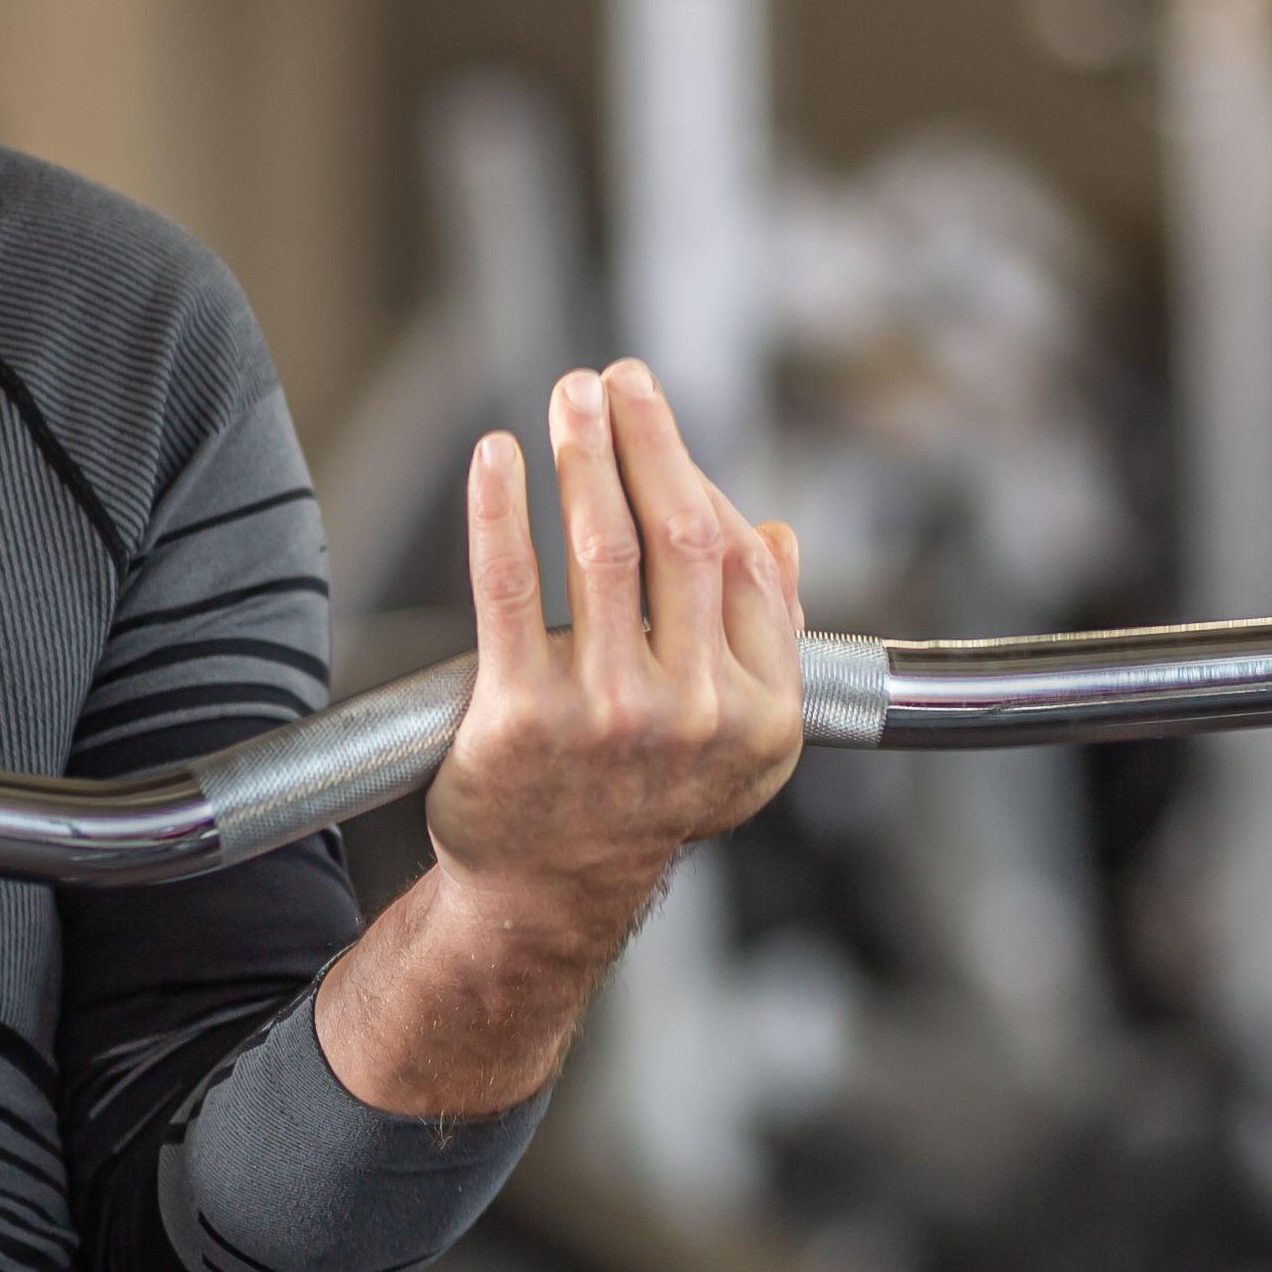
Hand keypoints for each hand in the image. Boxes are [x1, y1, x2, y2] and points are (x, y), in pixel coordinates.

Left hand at [417, 360, 803, 970]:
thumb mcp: (739, 744)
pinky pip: (509, 589)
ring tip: (569, 395)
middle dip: (645, 439)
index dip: (695, 480)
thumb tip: (776, 534)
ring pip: (600, 550)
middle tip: (615, 378)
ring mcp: (604, 716)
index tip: (656, 424)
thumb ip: (765, 641)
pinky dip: (501, 510)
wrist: (549, 894)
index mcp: (758, 713)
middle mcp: (691, 714)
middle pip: (676, 539)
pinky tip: (496, 457)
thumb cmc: (640, 801)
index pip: (736, 561)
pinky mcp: (518, 717)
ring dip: (584, 455)